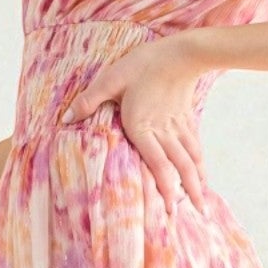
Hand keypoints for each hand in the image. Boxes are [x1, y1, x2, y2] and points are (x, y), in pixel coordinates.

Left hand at [58, 32, 209, 216]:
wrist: (182, 51)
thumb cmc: (144, 64)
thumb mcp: (111, 78)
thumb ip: (89, 100)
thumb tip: (66, 119)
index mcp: (143, 126)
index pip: (157, 164)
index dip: (164, 188)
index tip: (169, 210)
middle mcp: (163, 132)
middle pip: (179, 167)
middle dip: (187, 193)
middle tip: (196, 215)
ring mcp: (178, 126)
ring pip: (190, 160)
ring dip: (197, 182)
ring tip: (202, 202)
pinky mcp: (186, 118)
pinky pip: (195, 145)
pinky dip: (200, 162)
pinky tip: (202, 173)